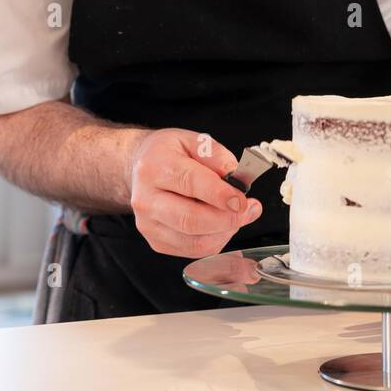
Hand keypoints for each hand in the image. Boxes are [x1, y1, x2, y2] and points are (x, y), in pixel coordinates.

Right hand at [129, 128, 262, 257]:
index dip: (220, 195)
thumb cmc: (169, 153)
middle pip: (191, 220)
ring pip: (195, 242)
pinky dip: (215, 240)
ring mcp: (148, 224)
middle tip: (249, 210)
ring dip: (225, 232)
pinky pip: (193, 250)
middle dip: (227, 219)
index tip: (242, 200)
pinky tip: (222, 225)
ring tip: (238, 216)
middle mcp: (146, 199)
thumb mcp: (192, 140)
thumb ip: (216, 155)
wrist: (141, 167)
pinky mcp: (156, 241)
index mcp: (154, 167)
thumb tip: (234, 176)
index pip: (190, 183)